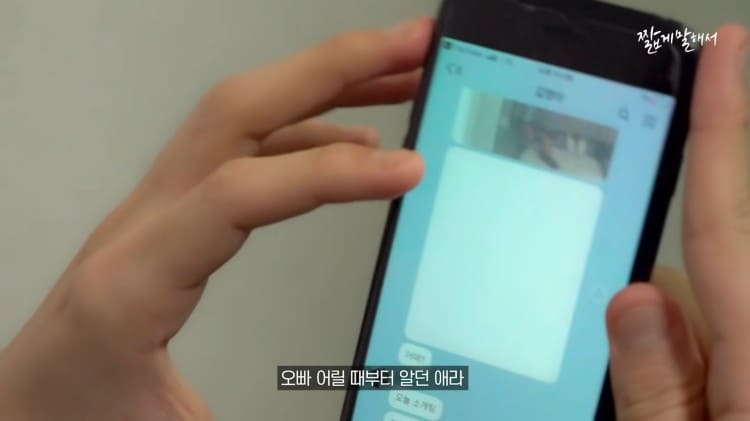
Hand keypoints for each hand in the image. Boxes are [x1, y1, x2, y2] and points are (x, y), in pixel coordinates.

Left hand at [0, 18, 432, 420]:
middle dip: (331, 67)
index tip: (410, 171)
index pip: (241, 194)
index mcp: (135, 280)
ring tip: (399, 76)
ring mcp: (155, 213)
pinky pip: (245, 155)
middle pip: (238, 112)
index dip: (332, 174)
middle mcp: (142, 224)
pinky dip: (308, 135)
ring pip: (242, 120)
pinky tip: (354, 143)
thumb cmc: (78, 419)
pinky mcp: (173, 219)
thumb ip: (267, 416)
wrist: (20, 414)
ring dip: (324, 88)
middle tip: (411, 46)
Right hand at [607, 25, 749, 419]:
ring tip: (674, 399)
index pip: (730, 219)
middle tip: (652, 368)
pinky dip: (693, 364)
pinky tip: (685, 387)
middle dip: (665, 292)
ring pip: (711, 323)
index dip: (726, 131)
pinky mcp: (747, 386)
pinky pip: (719, 353)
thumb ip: (661, 393)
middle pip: (712, 279)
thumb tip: (638, 299)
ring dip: (678, 350)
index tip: (729, 54)